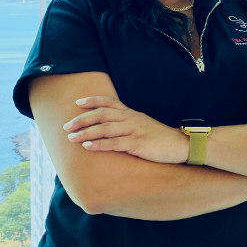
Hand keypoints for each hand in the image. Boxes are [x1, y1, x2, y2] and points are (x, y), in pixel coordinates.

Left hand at [62, 96, 188, 163]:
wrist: (179, 144)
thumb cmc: (159, 137)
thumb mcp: (142, 124)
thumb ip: (127, 122)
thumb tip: (110, 126)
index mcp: (131, 113)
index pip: (109, 102)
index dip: (93, 101)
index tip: (78, 102)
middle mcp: (130, 119)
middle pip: (102, 114)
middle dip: (82, 119)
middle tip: (67, 126)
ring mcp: (134, 130)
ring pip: (105, 128)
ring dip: (86, 132)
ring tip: (71, 138)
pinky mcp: (137, 144)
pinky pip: (115, 143)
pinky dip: (99, 144)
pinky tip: (88, 146)